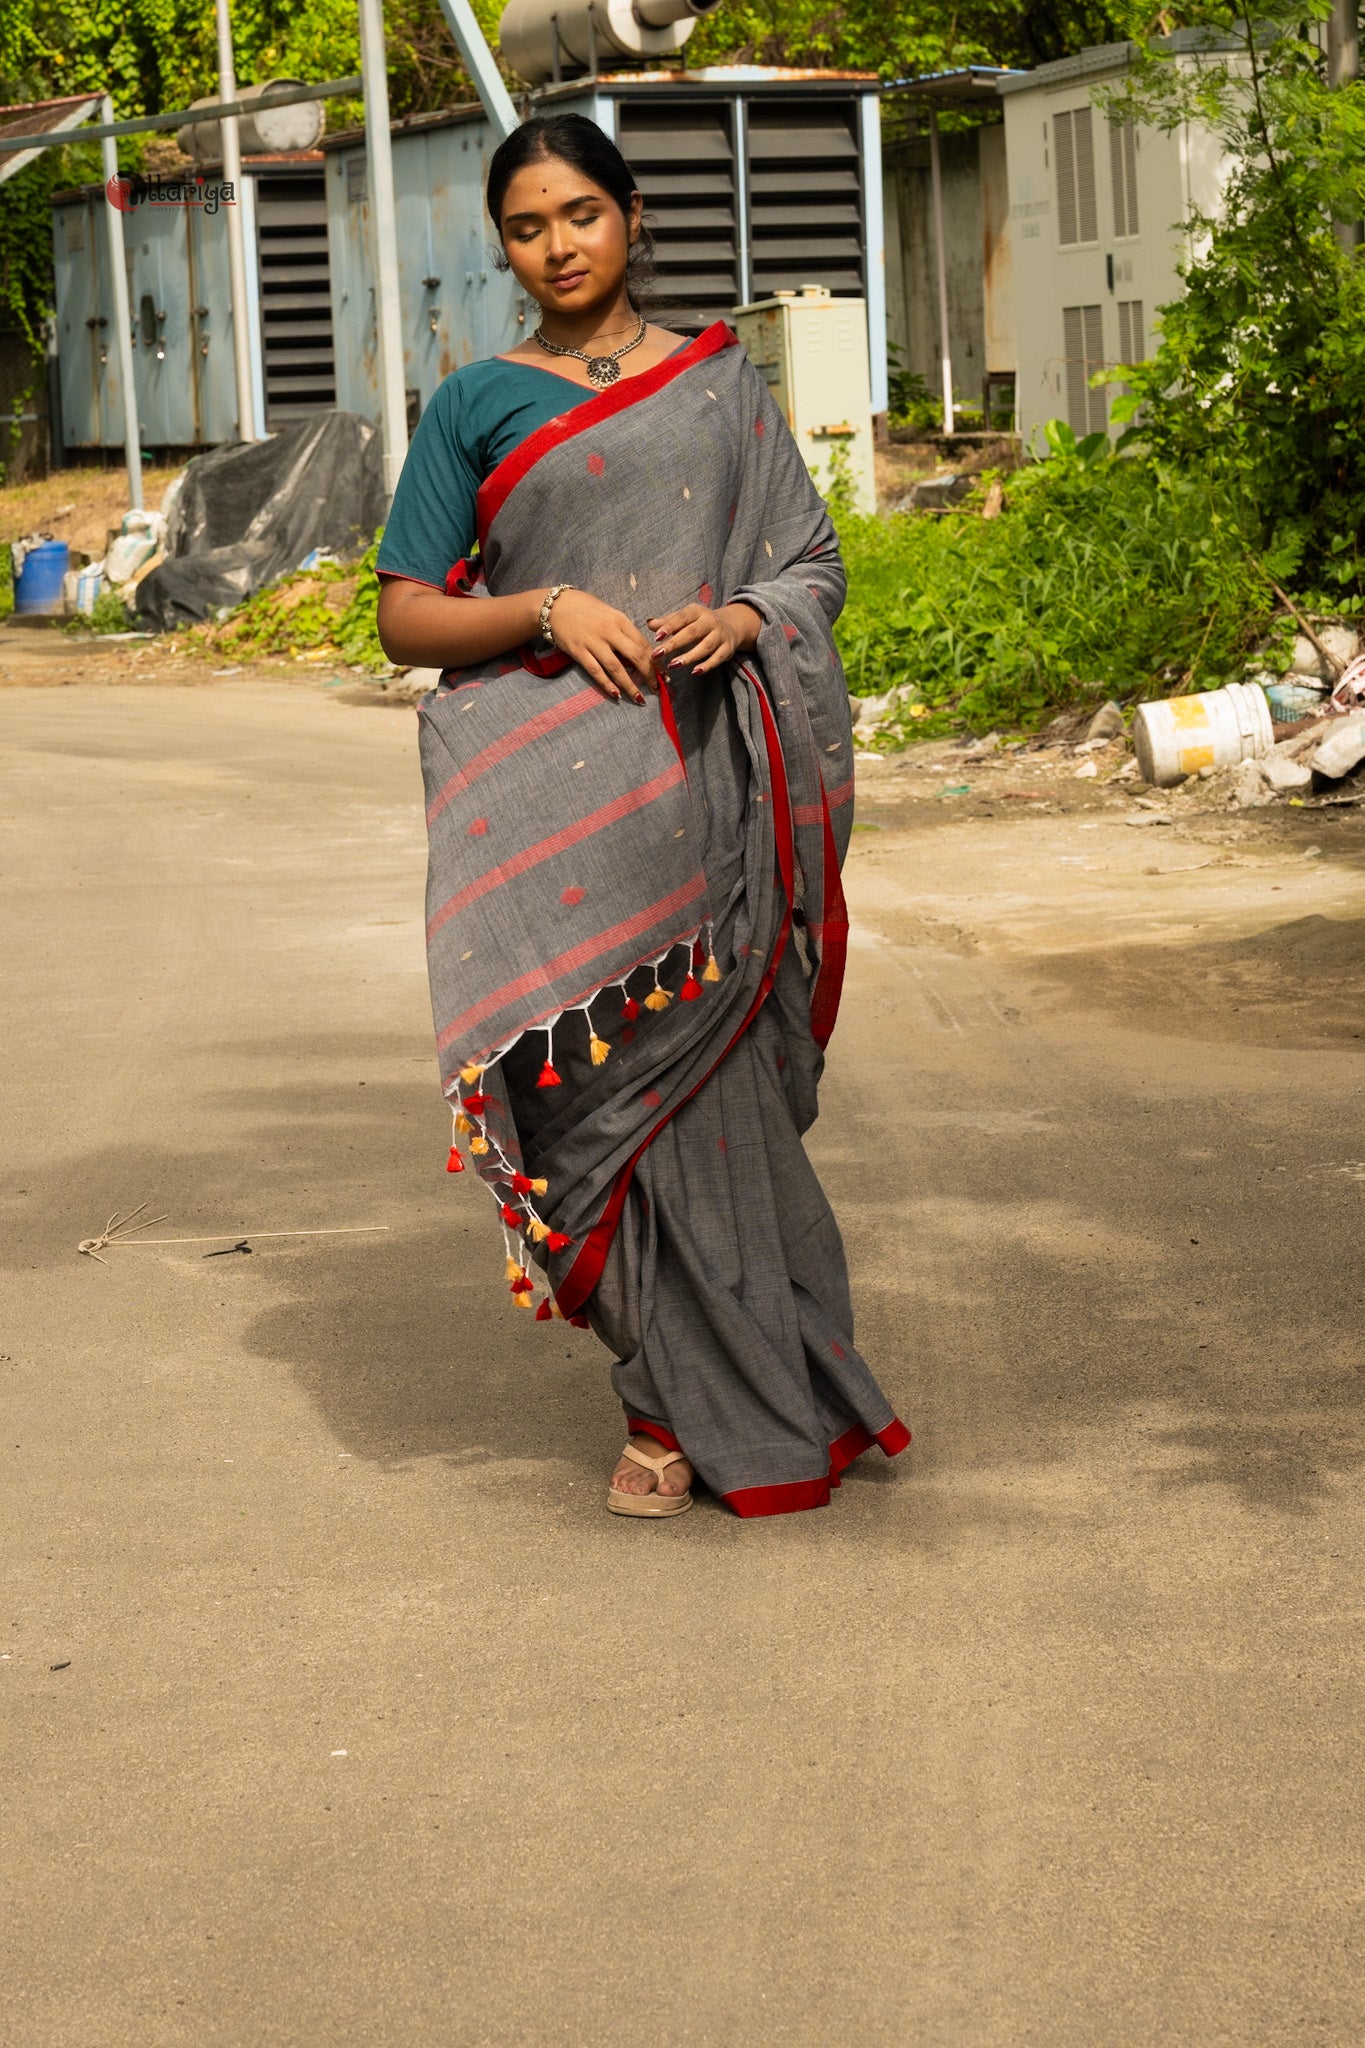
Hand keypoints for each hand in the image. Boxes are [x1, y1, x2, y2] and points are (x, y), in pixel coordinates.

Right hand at [545, 588, 656, 704]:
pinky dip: (606, 684)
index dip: (656, 662)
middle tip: (658, 689)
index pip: (643, 644)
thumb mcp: (610, 613)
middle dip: (649, 675)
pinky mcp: (579, 652)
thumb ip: (625, 630)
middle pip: (635, 656)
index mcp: (620, 620)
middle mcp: (609, 631)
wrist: (555, 605)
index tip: (664, 675)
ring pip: (617, 668)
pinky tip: (616, 694)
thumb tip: (642, 649)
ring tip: (639, 699)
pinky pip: (595, 671)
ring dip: (629, 685)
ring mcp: (593, 642)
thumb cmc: (585, 608)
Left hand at [648, 602, 761, 675]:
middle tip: (657, 654)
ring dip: (689, 656)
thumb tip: (649, 623)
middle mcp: (710, 622)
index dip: (669, 627)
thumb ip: (667, 622)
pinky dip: (707, 665)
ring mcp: (720, 635)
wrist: (730, 626)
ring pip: (705, 647)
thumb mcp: (685, 618)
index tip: (656, 637)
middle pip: (692, 633)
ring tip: (673, 665)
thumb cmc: (700, 623)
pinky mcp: (727, 648)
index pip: (682, 618)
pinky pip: (717, 658)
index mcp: (697, 611)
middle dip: (674, 644)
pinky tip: (694, 671)